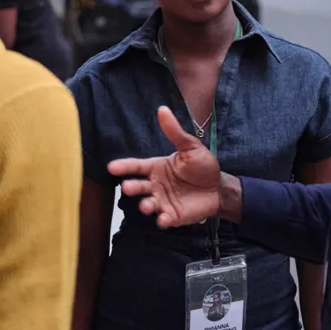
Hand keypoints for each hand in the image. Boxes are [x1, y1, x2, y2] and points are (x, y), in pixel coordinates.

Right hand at [108, 106, 220, 227]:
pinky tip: (163, 219)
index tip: (111, 167)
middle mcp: (156, 185)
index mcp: (157, 168)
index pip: (136, 166)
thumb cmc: (202, 166)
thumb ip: (175, 132)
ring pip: (148, 204)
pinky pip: (164, 219)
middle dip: (132, 187)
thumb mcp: (190, 147)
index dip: (124, 167)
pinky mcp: (172, 216)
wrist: (218, 188)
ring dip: (145, 205)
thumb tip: (162, 109)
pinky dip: (162, 220)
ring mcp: (163, 201)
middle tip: (127, 187)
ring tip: (146, 205)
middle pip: (138, 186)